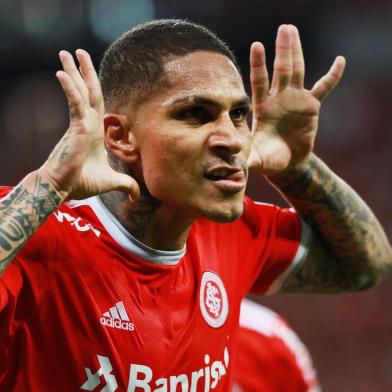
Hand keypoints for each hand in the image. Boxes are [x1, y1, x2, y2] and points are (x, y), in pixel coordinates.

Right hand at [40, 49, 139, 199]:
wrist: (65, 188)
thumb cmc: (83, 183)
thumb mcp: (111, 181)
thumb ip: (125, 184)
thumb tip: (136, 195)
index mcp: (95, 131)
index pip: (97, 103)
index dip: (95, 87)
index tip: (91, 73)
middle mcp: (88, 123)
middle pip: (89, 91)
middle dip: (85, 71)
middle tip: (79, 52)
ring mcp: (82, 124)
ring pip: (81, 92)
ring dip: (75, 71)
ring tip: (66, 52)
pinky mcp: (76, 128)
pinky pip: (74, 103)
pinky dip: (70, 88)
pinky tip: (63, 72)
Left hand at [247, 25, 345, 175]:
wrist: (286, 163)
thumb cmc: (268, 160)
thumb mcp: (257, 159)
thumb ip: (249, 159)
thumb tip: (236, 165)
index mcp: (263, 108)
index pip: (260, 82)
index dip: (259, 65)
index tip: (257, 45)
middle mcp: (279, 99)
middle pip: (281, 70)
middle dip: (283, 50)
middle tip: (284, 28)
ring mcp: (295, 100)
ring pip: (297, 71)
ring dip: (296, 52)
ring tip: (293, 31)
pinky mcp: (311, 107)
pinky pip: (324, 88)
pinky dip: (332, 76)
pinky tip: (340, 61)